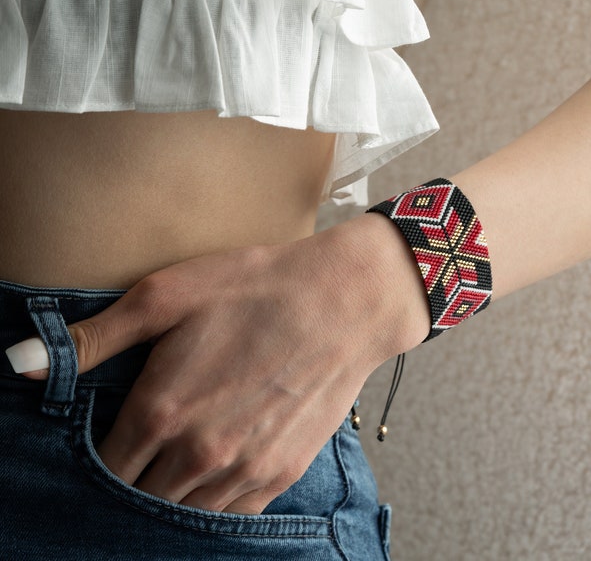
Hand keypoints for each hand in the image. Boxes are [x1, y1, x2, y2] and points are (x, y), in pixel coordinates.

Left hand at [59, 215, 428, 514]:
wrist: (343, 301)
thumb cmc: (255, 289)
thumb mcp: (167, 294)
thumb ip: (92, 339)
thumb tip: (17, 365)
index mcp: (161, 410)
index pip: (104, 469)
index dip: (94, 464)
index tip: (103, 449)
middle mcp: (198, 452)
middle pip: (140, 500)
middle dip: (128, 486)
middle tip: (136, 460)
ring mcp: (244, 469)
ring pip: (185, 516)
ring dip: (169, 500)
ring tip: (171, 471)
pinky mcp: (282, 472)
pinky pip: (231, 517)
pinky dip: (212, 507)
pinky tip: (211, 479)